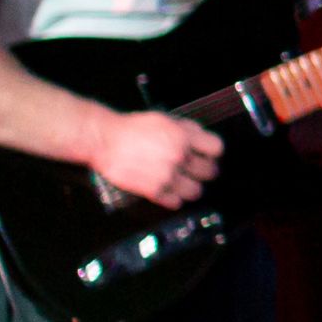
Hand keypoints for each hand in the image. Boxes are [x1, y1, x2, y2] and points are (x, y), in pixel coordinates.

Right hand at [90, 108, 223, 207]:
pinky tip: (168, 190)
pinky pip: (176, 202)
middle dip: (205, 170)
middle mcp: (179, 157)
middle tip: (196, 170)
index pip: (217, 149)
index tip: (208, 155)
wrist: (105, 140)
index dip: (212, 152)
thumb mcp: (164, 119)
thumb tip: (202, 136)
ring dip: (191, 187)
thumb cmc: (131, 128)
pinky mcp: (154, 191)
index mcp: (184, 137)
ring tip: (183, 182)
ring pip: (196, 191)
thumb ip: (187, 128)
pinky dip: (173, 198)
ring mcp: (167, 175)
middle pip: (210, 172)